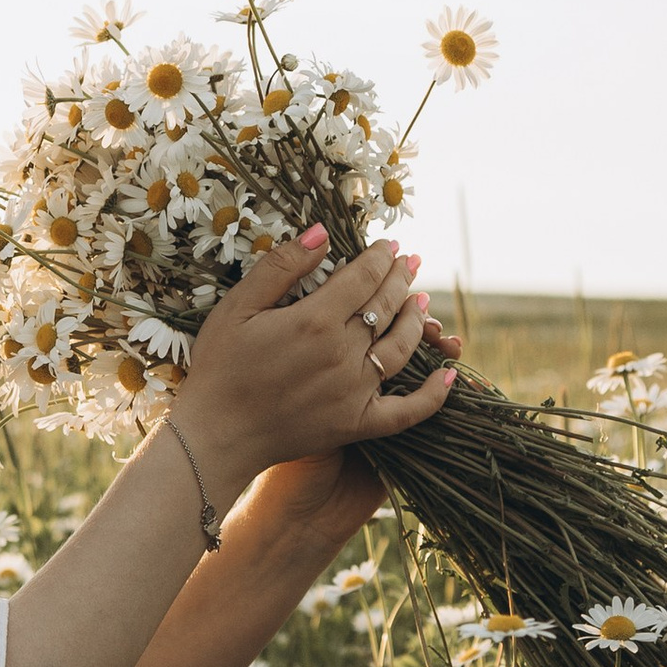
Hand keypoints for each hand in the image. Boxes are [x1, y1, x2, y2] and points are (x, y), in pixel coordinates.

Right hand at [174, 232, 456, 508]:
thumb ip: (280, 267)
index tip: (389, 246)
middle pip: (386, 306)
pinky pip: (409, 410)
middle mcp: (343, 353)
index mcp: (315, 320)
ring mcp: (355, 391)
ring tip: (422, 301)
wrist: (217, 434)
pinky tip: (449, 375)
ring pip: (402, 347)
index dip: (380, 258)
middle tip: (411, 261)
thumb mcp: (237, 307)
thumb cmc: (220, 367)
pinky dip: (434, 394)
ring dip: (418, 320)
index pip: (364, 277)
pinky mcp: (358, 423)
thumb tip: (321, 232)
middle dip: (402, 278)